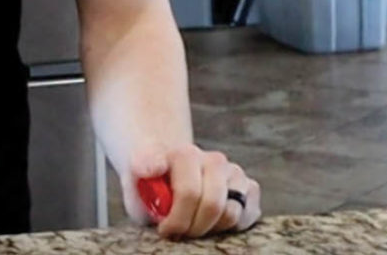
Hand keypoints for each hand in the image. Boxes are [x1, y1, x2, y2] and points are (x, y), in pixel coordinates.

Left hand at [126, 144, 261, 238]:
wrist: (168, 176)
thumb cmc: (153, 183)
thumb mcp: (136, 176)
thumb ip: (141, 167)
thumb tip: (155, 166)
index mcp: (185, 153)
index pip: (189, 192)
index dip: (177, 219)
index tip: (164, 229)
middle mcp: (214, 159)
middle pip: (213, 205)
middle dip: (194, 228)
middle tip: (179, 232)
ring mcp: (234, 172)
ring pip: (231, 213)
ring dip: (211, 228)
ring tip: (192, 223)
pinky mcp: (250, 187)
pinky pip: (247, 217)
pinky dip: (230, 227)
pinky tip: (211, 220)